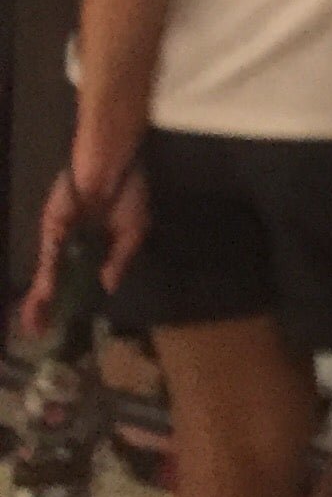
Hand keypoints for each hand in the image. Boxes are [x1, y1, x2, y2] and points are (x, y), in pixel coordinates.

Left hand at [16, 162, 145, 336]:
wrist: (114, 162)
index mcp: (94, 245)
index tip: (68, 323)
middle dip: (48, 308)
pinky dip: (44, 281)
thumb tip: (107, 287)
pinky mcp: (52, 230)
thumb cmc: (128, 190)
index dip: (76, 300)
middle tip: (40, 334)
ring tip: (34, 327)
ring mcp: (60, 239)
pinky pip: (48, 259)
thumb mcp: (133, 230)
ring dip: (38, 302)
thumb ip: (119, 259)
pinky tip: (41, 301)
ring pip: (48, 276)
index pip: (82, 278)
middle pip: (58, 281)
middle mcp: (73, 245)